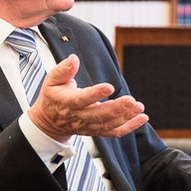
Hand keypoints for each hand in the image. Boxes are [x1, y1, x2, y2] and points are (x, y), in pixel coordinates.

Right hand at [27, 54, 148, 141]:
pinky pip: (114, 132)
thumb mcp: (52, 80)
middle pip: (100, 115)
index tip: (109, 87)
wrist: (49, 122)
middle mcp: (79, 116)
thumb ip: (64, 69)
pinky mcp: (97, 130)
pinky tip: (142, 118)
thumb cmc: (53, 98)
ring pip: (109, 124)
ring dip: (126, 117)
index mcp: (68, 102)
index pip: (82, 99)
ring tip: (139, 107)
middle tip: (131, 100)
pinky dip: (129, 127)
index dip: (96, 94)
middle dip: (117, 108)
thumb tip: (74, 58)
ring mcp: (89, 125)